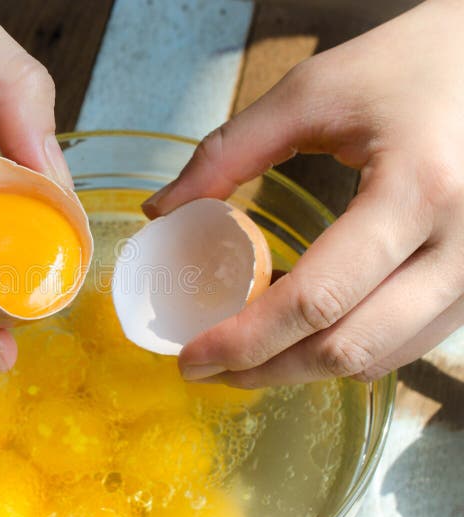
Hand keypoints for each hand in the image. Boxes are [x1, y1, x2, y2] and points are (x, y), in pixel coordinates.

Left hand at [143, 0, 463, 386]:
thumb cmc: (409, 65)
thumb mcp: (310, 94)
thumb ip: (227, 152)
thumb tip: (162, 210)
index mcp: (415, 192)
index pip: (316, 299)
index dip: (244, 340)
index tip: (192, 356)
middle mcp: (462, 246)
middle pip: (347, 347)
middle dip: (266, 370)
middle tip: (209, 368)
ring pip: (380, 357)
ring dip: (305, 368)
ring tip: (246, 354)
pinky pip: (408, 342)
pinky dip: (348, 349)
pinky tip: (303, 332)